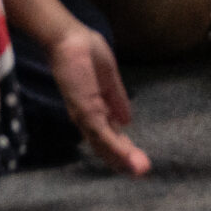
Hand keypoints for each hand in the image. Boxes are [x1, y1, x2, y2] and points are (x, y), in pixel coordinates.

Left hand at [46, 19, 149, 175]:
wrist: (67, 38)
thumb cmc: (85, 51)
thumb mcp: (109, 78)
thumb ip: (117, 99)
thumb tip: (128, 121)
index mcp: (98, 108)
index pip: (111, 135)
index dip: (125, 149)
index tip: (139, 163)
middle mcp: (90, 117)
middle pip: (108, 145)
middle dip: (125, 160)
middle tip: (143, 172)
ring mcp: (86, 115)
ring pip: (104, 145)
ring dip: (123, 158)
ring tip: (141, 170)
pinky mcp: (85, 110)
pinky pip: (102, 133)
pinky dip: (115, 147)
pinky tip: (128, 157)